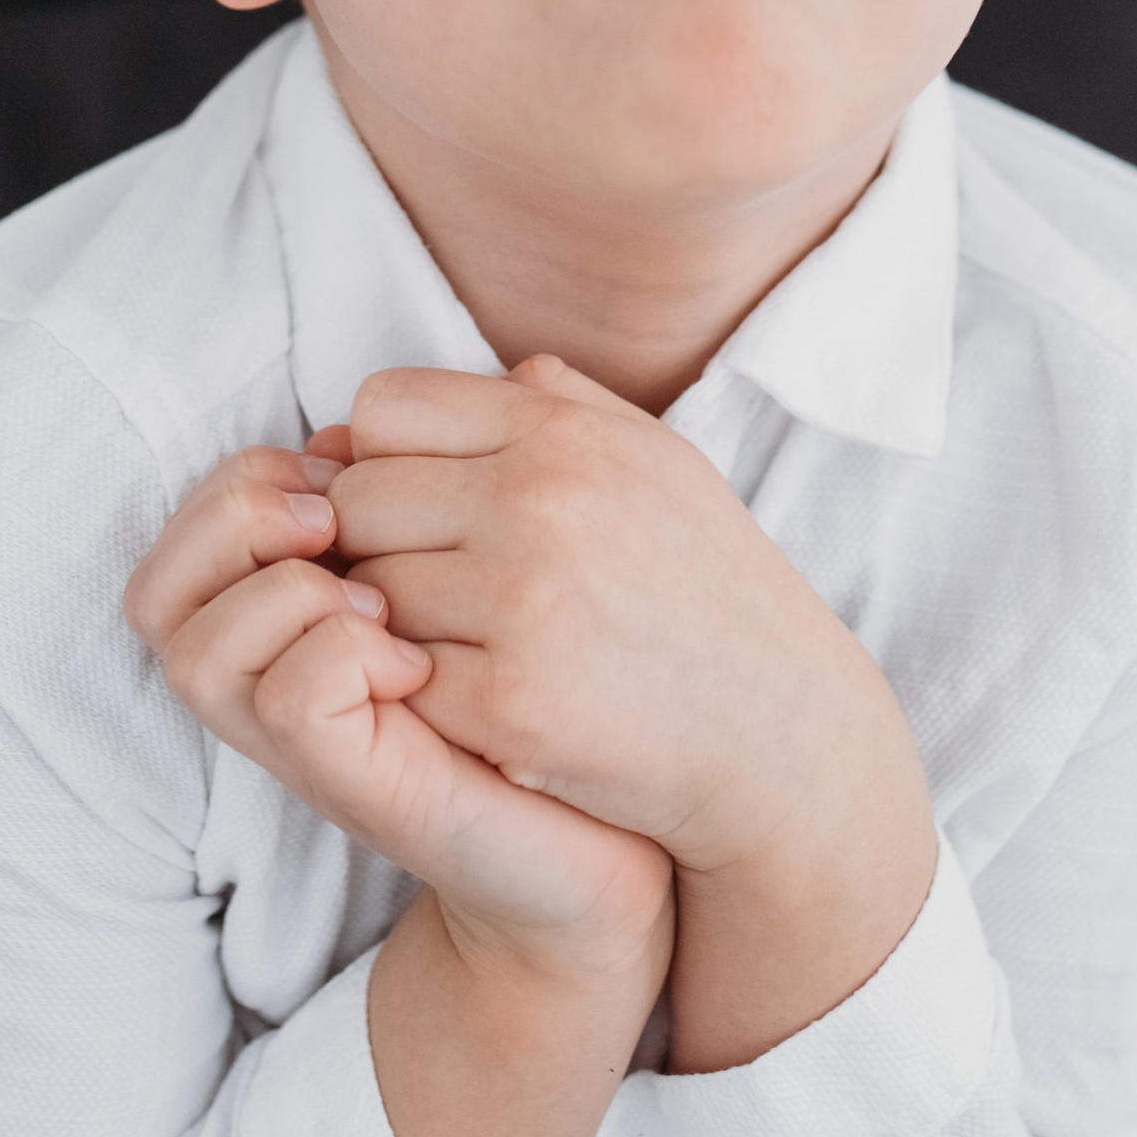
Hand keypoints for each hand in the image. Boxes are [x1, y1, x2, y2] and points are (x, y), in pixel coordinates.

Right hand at [124, 440, 671, 983]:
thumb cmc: (551, 699)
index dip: (243, 479)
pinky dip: (338, 654)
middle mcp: (273, 685)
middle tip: (335, 520)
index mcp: (290, 624)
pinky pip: (289, 700)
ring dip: (281, 591)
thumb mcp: (476, 573)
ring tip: (380, 600)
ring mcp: (307, 744)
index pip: (182, 537)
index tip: (346, 467)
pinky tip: (417, 657)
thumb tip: (362, 422)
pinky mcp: (359, 788)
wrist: (617, 841)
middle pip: (155, 593)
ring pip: (192, 648)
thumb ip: (417, 494)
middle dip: (234, 518)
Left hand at [328, 358, 940, 1070]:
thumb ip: (549, 402)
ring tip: (469, 642)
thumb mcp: (653, 458)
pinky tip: (480, 696)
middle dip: (378, 543)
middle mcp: (537, 501)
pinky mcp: (507, 702)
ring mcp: (520, 602)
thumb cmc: (705, 588)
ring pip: (364, 593)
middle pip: (355, 500)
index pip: (382, 406)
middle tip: (439, 585)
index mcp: (565, 430)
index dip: (384, 456)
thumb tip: (406, 402)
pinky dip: (421, 693)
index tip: (424, 506)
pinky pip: (392, 679)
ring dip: (396, 624)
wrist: (781, 734)